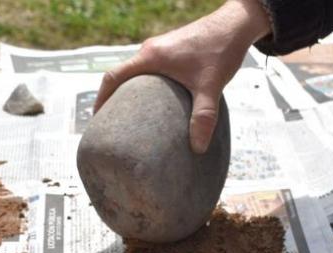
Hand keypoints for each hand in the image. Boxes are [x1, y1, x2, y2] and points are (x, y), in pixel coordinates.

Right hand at [94, 0, 270, 152]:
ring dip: (129, 92)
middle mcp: (150, 50)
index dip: (101, 98)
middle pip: (121, 75)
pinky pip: (149, 70)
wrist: (236, 24)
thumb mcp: (211, 86)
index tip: (96, 119)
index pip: (113, 76)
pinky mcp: (171, 50)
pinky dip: (144, 86)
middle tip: (112, 124)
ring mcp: (160, 48)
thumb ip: (203, 117)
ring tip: (131, 118)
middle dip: (113, 99)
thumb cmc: (221, 50)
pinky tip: (156, 103)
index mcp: (151, 57)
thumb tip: (197, 148)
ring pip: (136, 72)